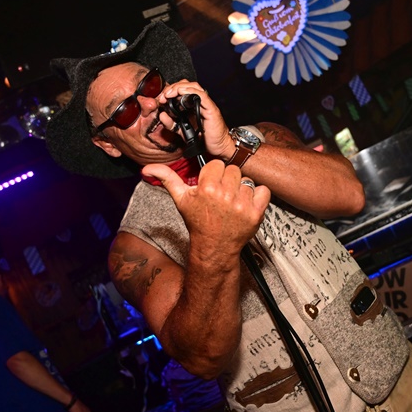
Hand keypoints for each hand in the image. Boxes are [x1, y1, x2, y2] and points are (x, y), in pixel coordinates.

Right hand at [142, 159, 270, 254]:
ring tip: (232, 202)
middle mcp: (225, 195)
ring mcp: (242, 205)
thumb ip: (167, 179)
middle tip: (221, 195)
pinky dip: (257, 196)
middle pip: (233, 170)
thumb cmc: (198, 222)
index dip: (213, 174)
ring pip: (247, 180)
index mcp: (207, 188)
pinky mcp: (256, 213)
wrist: (214, 247)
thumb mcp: (181, 200)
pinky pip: (264, 190)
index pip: (217, 164)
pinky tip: (245, 205)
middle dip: (227, 181)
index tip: (210, 185)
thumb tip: (147, 168)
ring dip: (241, 190)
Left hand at [157, 81, 235, 159]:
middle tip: (163, 96)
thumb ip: (171, 124)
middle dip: (172, 87)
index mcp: (193, 105)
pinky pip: (201, 95)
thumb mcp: (182, 131)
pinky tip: (181, 93)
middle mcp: (200, 102)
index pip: (182, 89)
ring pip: (193, 86)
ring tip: (169, 94)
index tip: (161, 98)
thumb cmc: (204, 138)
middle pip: (187, 84)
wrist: (219, 146)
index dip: (170, 90)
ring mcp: (206, 104)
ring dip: (179, 87)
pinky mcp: (211, 109)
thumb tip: (162, 115)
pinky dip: (190, 91)